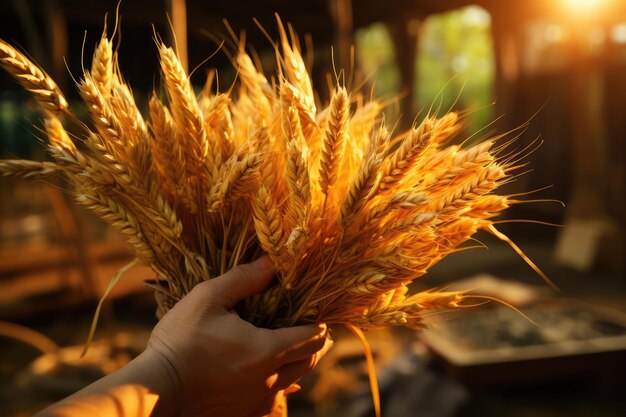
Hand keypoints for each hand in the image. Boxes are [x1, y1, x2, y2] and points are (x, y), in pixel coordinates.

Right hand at [145, 256, 331, 415]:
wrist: (156, 389)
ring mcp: (258, 401)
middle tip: (307, 325)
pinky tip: (264, 369)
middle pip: (310, 360)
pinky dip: (278, 380)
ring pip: (294, 379)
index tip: (315, 309)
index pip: (314, 337)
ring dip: (296, 361)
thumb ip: (242, 279)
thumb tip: (270, 263)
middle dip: (314, 342)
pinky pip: (274, 397)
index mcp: (267, 350)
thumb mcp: (207, 298)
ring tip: (288, 344)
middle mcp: (270, 380)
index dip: (320, 322)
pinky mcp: (245, 413)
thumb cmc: (180, 341)